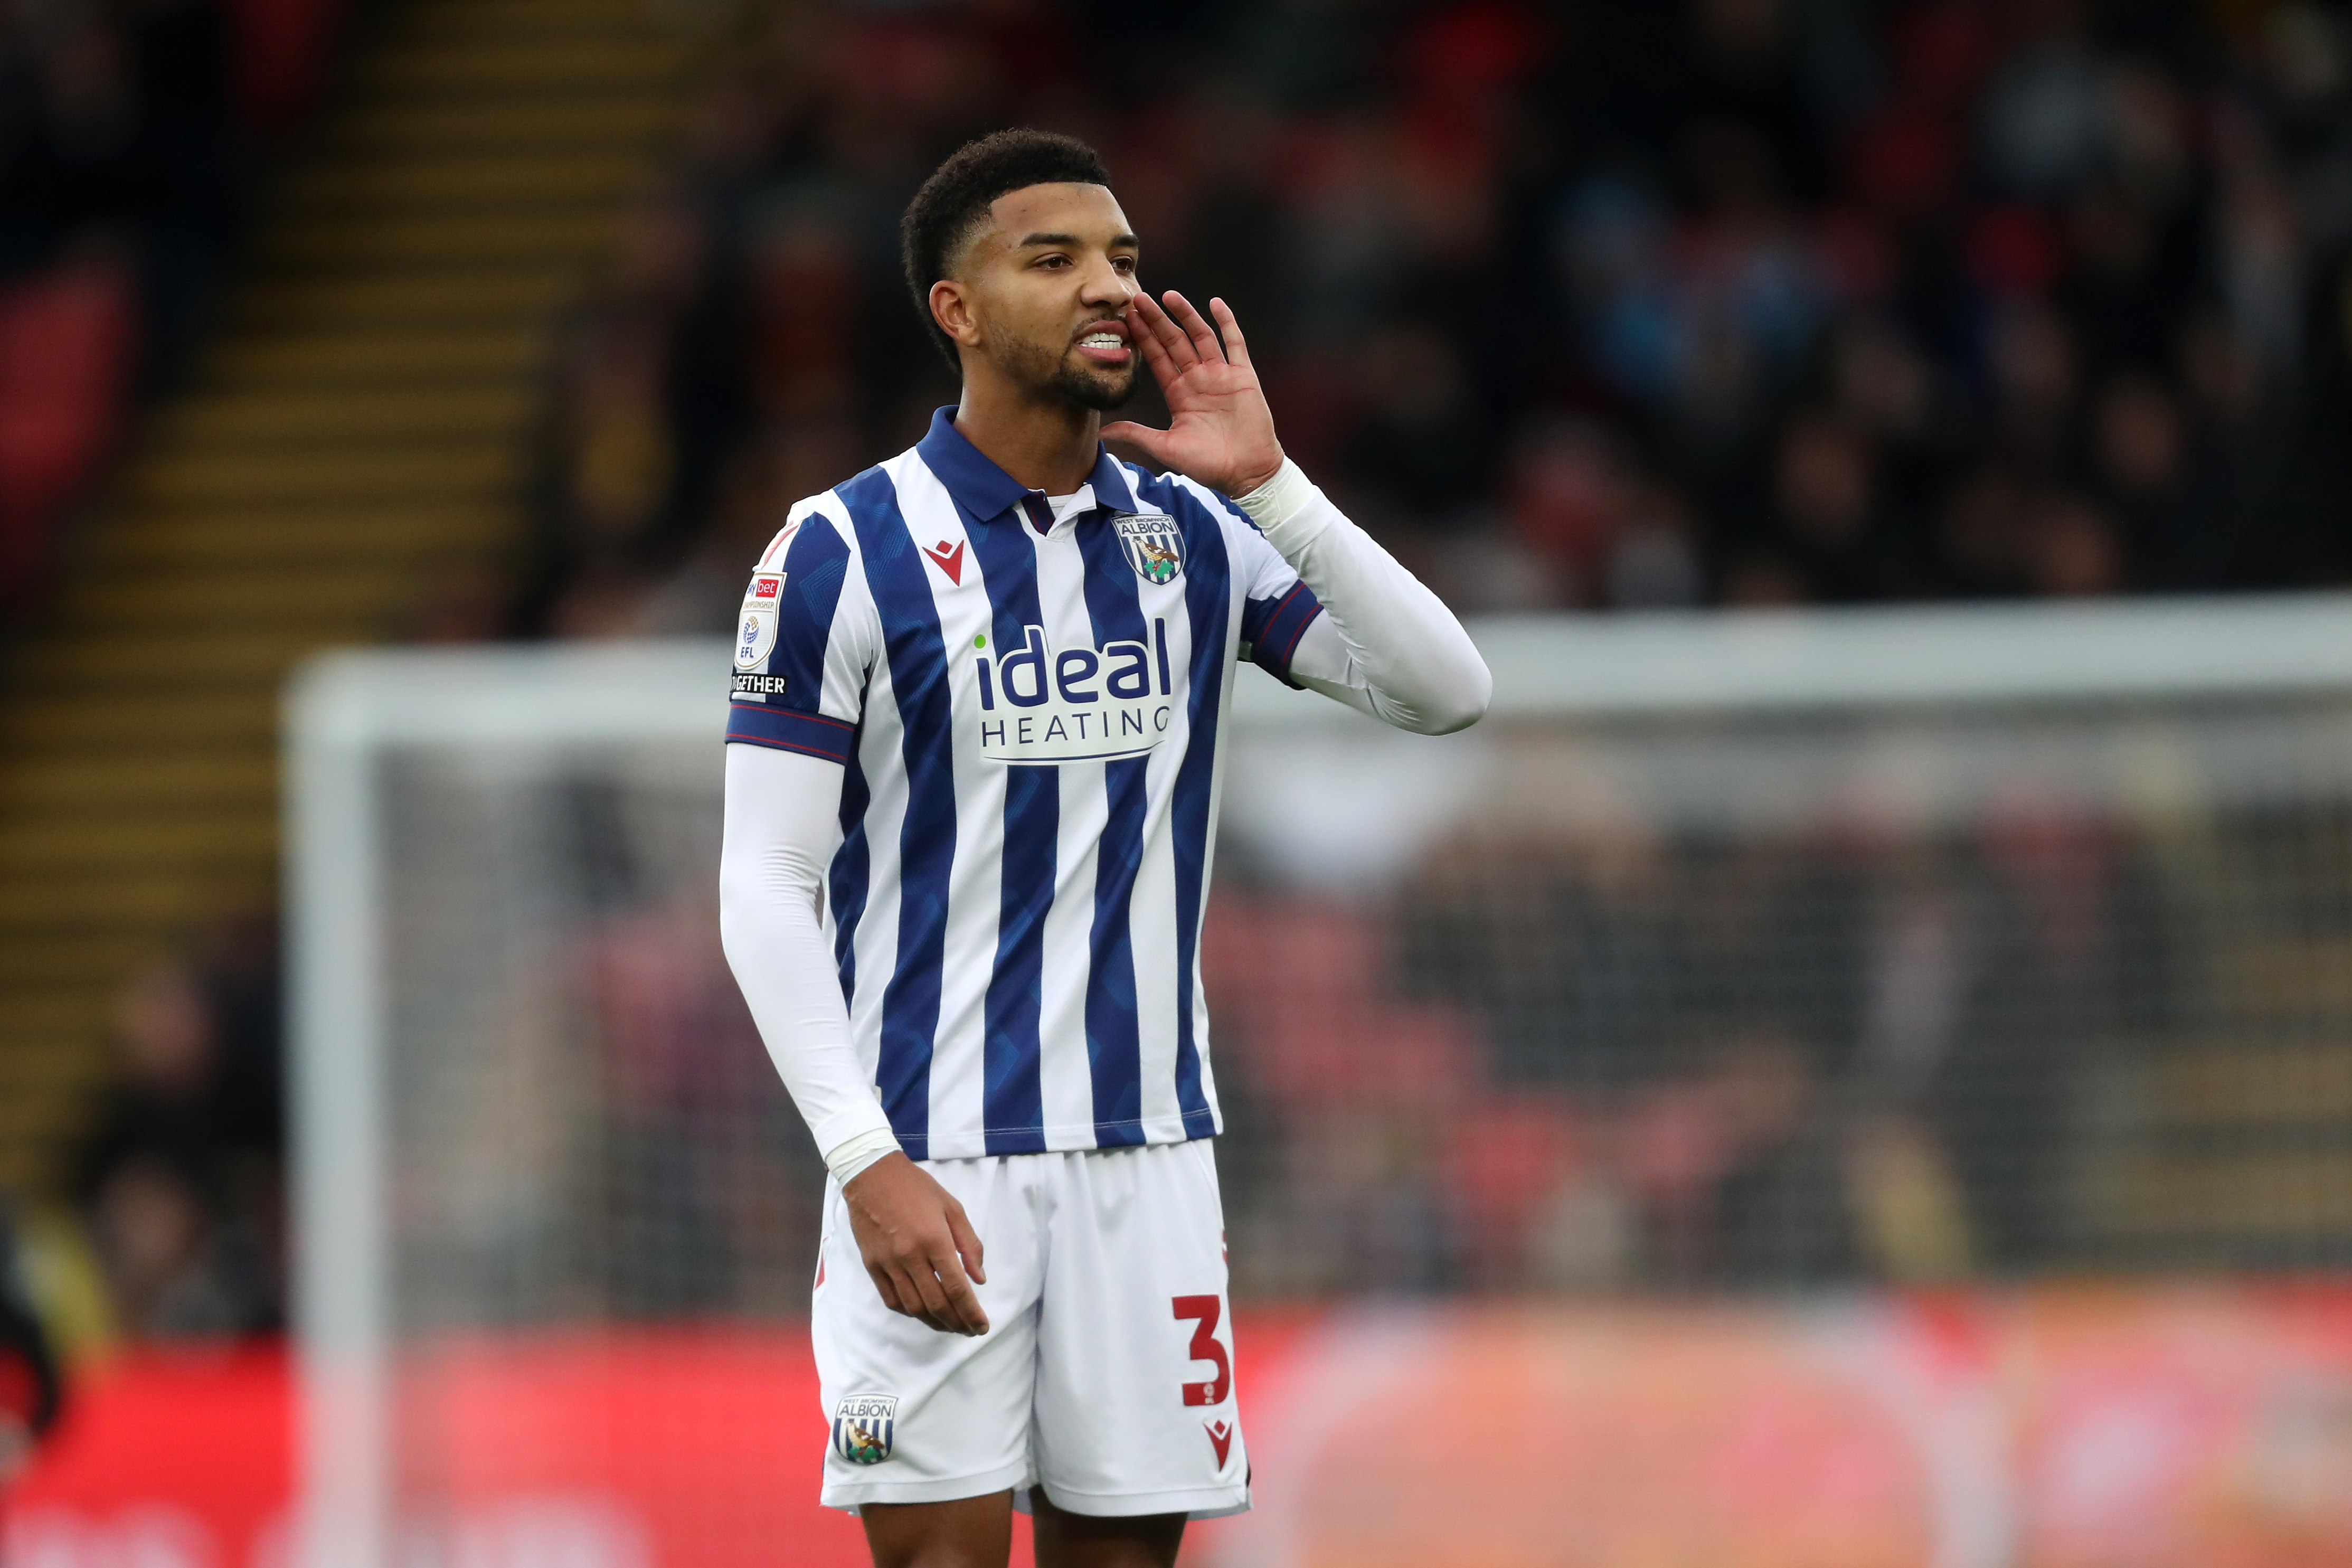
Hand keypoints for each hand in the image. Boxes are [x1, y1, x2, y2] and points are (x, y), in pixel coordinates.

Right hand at [842, 1152, 989, 1335]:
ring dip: (935, 1323)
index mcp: (935, 1239)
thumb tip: (979, 1279)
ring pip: (914, 1307)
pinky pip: (892, 1299)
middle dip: (956, 1323)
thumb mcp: (952, 1207)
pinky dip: (909, 1312)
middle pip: (936, 1304)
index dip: (971, 1313)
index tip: (982, 1326)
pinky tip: (923, 1312)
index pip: (956, 1288)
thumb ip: (969, 1244)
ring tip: (950, 1326)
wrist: (871, 1175)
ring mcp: (888, 1263)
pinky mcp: (872, 1265)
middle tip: (970, 1330)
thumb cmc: (916, 1188)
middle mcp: (910, 1256)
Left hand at [1102, 291, 1284, 497]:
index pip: (1157, 358)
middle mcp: (1198, 380)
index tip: (1128, 317)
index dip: (1143, 337)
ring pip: (1201, 336)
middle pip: (1174, 342)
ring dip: (1186, 315)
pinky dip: (1227, 323)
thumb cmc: (1208, 465)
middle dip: (1157, 320)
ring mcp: (1221, 375)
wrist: (1246, 473)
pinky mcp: (1243, 376)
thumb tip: (1104, 431)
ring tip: (1169, 295)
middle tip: (1139, 298)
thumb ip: (1137, 434)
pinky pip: (1235, 344)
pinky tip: (1216, 303)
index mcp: (1179, 394)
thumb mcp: (1165, 448)